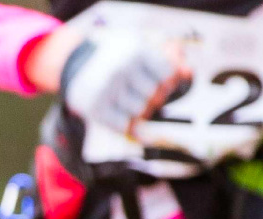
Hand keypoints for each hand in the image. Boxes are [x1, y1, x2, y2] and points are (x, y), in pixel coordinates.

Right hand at [30, 21, 188, 137]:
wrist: (74, 63)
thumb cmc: (114, 57)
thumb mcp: (137, 47)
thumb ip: (166, 59)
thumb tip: (189, 74)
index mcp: (135, 51)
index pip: (167, 75)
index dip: (166, 83)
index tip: (159, 83)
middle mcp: (121, 69)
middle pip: (154, 96)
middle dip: (151, 98)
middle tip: (140, 93)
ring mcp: (107, 90)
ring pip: (140, 111)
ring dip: (138, 111)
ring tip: (127, 101)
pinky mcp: (95, 108)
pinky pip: (123, 125)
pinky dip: (126, 123)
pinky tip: (119, 113)